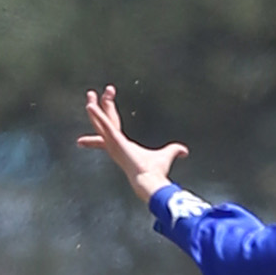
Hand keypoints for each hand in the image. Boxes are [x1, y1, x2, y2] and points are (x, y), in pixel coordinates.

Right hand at [80, 88, 189, 206]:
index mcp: (123, 145)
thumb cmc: (155, 171)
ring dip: (95, 107)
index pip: (111, 129)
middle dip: (98, 107)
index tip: (98, 113)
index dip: (104, 119)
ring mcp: (113, 143)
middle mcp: (115, 144)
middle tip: (91, 94)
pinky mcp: (115, 141)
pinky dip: (97, 115)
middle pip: (103, 121)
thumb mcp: (167, 155)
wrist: (150, 180)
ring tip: (90, 94)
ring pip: (100, 121)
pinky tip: (90, 105)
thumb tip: (185, 151)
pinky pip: (104, 125)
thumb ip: (174, 150)